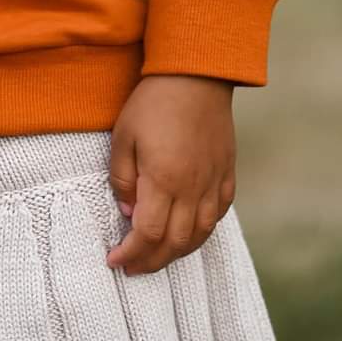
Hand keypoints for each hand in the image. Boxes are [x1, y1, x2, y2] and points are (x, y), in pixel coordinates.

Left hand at [106, 74, 235, 274]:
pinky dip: (203, 230)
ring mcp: (213, 181)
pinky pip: (219, 214)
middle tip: (133, 267)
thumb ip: (122, 178)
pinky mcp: (226, 172)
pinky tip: (189, 231)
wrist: (196, 73)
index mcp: (164, 179)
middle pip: (175, 243)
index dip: (131, 253)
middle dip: (152, 262)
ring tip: (158, 256)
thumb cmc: (154, 101)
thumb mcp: (123, 135)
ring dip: (178, 253)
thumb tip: (128, 212)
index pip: (148, 234)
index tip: (115, 259)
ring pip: (200, 234)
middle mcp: (193, 188)